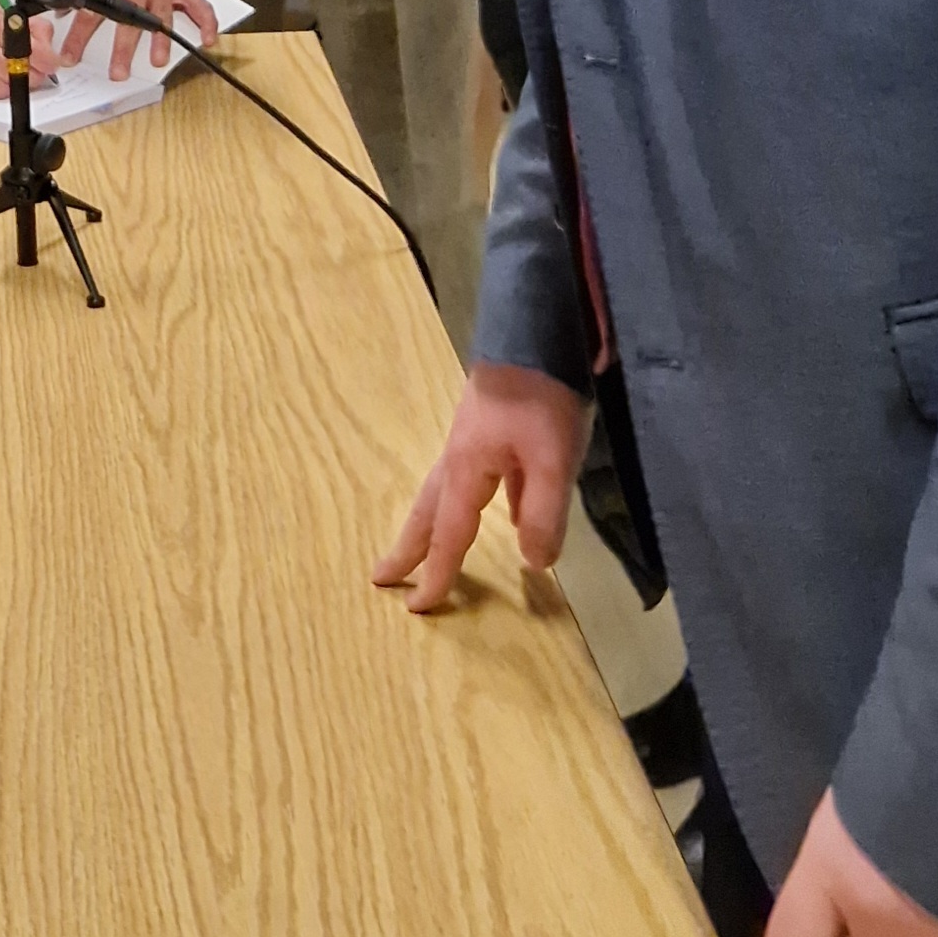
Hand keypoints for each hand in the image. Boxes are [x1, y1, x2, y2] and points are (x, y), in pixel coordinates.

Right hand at [0, 0, 62, 94]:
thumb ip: (30, 25)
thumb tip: (49, 50)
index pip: (26, 43)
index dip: (45, 58)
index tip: (50, 63)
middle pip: (18, 68)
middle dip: (33, 73)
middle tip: (36, 70)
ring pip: (6, 85)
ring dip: (16, 82)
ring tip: (13, 70)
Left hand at [61, 0, 216, 76]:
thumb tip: (64, 3)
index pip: (90, 14)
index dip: (78, 38)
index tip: (70, 56)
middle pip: (128, 23)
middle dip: (122, 51)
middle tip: (117, 72)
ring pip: (162, 19)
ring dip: (160, 43)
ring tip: (157, 61)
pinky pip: (198, 7)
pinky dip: (206, 24)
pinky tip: (207, 40)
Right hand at [373, 362, 588, 608]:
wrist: (539, 328)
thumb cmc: (543, 396)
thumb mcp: (555, 461)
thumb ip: (543, 514)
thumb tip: (533, 565)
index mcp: (468, 470)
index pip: (450, 534)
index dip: (437, 573)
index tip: (416, 607)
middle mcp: (460, 457)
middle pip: (428, 511)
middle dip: (409, 546)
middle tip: (383, 576)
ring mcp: (471, 437)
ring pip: (443, 492)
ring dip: (430, 524)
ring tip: (424, 547)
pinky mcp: (487, 425)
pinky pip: (468, 477)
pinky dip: (464, 501)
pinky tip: (497, 507)